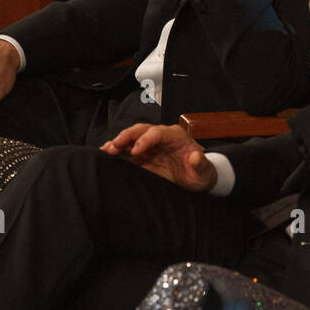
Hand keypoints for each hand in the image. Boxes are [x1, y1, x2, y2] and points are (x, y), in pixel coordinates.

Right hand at [100, 123, 216, 189]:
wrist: (197, 179)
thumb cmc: (201, 173)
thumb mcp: (204, 171)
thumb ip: (201, 165)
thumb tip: (195, 157)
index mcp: (176, 136)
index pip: (157, 132)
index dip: (146, 139)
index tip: (136, 150)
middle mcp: (161, 137)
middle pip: (141, 130)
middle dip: (126, 136)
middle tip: (114, 146)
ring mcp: (151, 146)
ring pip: (131, 138)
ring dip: (118, 143)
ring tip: (105, 150)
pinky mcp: (143, 156)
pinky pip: (128, 150)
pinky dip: (117, 152)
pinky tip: (106, 155)